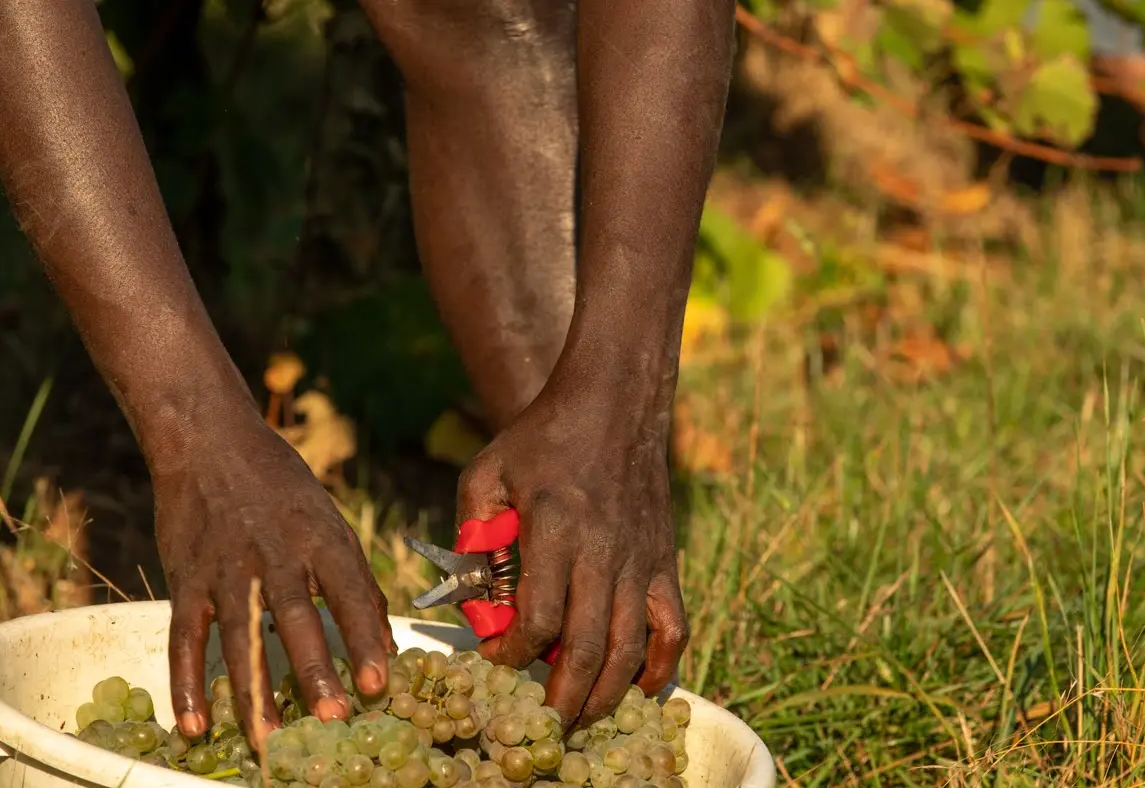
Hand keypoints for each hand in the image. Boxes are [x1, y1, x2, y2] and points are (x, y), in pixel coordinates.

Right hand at [152, 411, 392, 740]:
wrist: (210, 441)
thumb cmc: (281, 486)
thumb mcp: (329, 521)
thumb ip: (355, 581)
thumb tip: (384, 642)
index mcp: (321, 538)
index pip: (350, 593)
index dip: (365, 640)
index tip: (379, 683)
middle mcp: (277, 553)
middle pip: (297, 618)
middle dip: (315, 671)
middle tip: (333, 718)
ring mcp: (227, 568)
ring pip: (239, 638)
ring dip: (253, 692)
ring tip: (267, 740)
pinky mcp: (186, 579)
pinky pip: (185, 639)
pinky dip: (186, 684)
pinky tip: (194, 725)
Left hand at [460, 375, 689, 725]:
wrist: (612, 404)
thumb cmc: (540, 439)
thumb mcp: (486, 472)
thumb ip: (471, 532)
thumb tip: (471, 596)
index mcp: (554, 528)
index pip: (537, 617)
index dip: (512, 653)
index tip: (495, 660)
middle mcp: (602, 551)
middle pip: (585, 648)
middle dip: (559, 697)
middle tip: (539, 723)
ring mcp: (639, 560)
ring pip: (630, 648)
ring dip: (605, 694)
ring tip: (580, 717)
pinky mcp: (663, 561)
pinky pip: (673, 627)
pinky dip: (661, 666)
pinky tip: (640, 687)